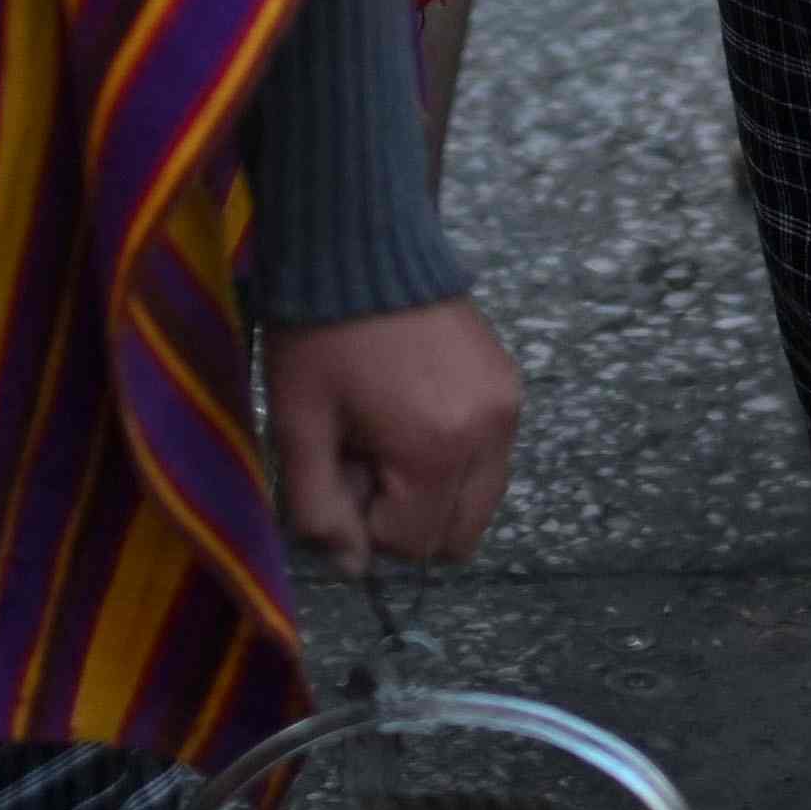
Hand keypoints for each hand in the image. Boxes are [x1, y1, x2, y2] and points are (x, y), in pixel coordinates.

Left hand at [261, 294, 521, 576]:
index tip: (339, 464)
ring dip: (433, 491)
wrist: (364, 241)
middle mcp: (488, 433)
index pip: (409, 544)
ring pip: (479, 502)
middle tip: (364, 454)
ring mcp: (507, 407)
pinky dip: (454, 457)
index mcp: (436, 448)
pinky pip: (490, 458)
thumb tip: (352, 568)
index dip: (363, 520)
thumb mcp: (300, 424)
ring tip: (388, 432)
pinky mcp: (510, 383)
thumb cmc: (321, 332)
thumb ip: (318, 509)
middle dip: (405, 516)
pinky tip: (412, 410)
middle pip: (456, 536)